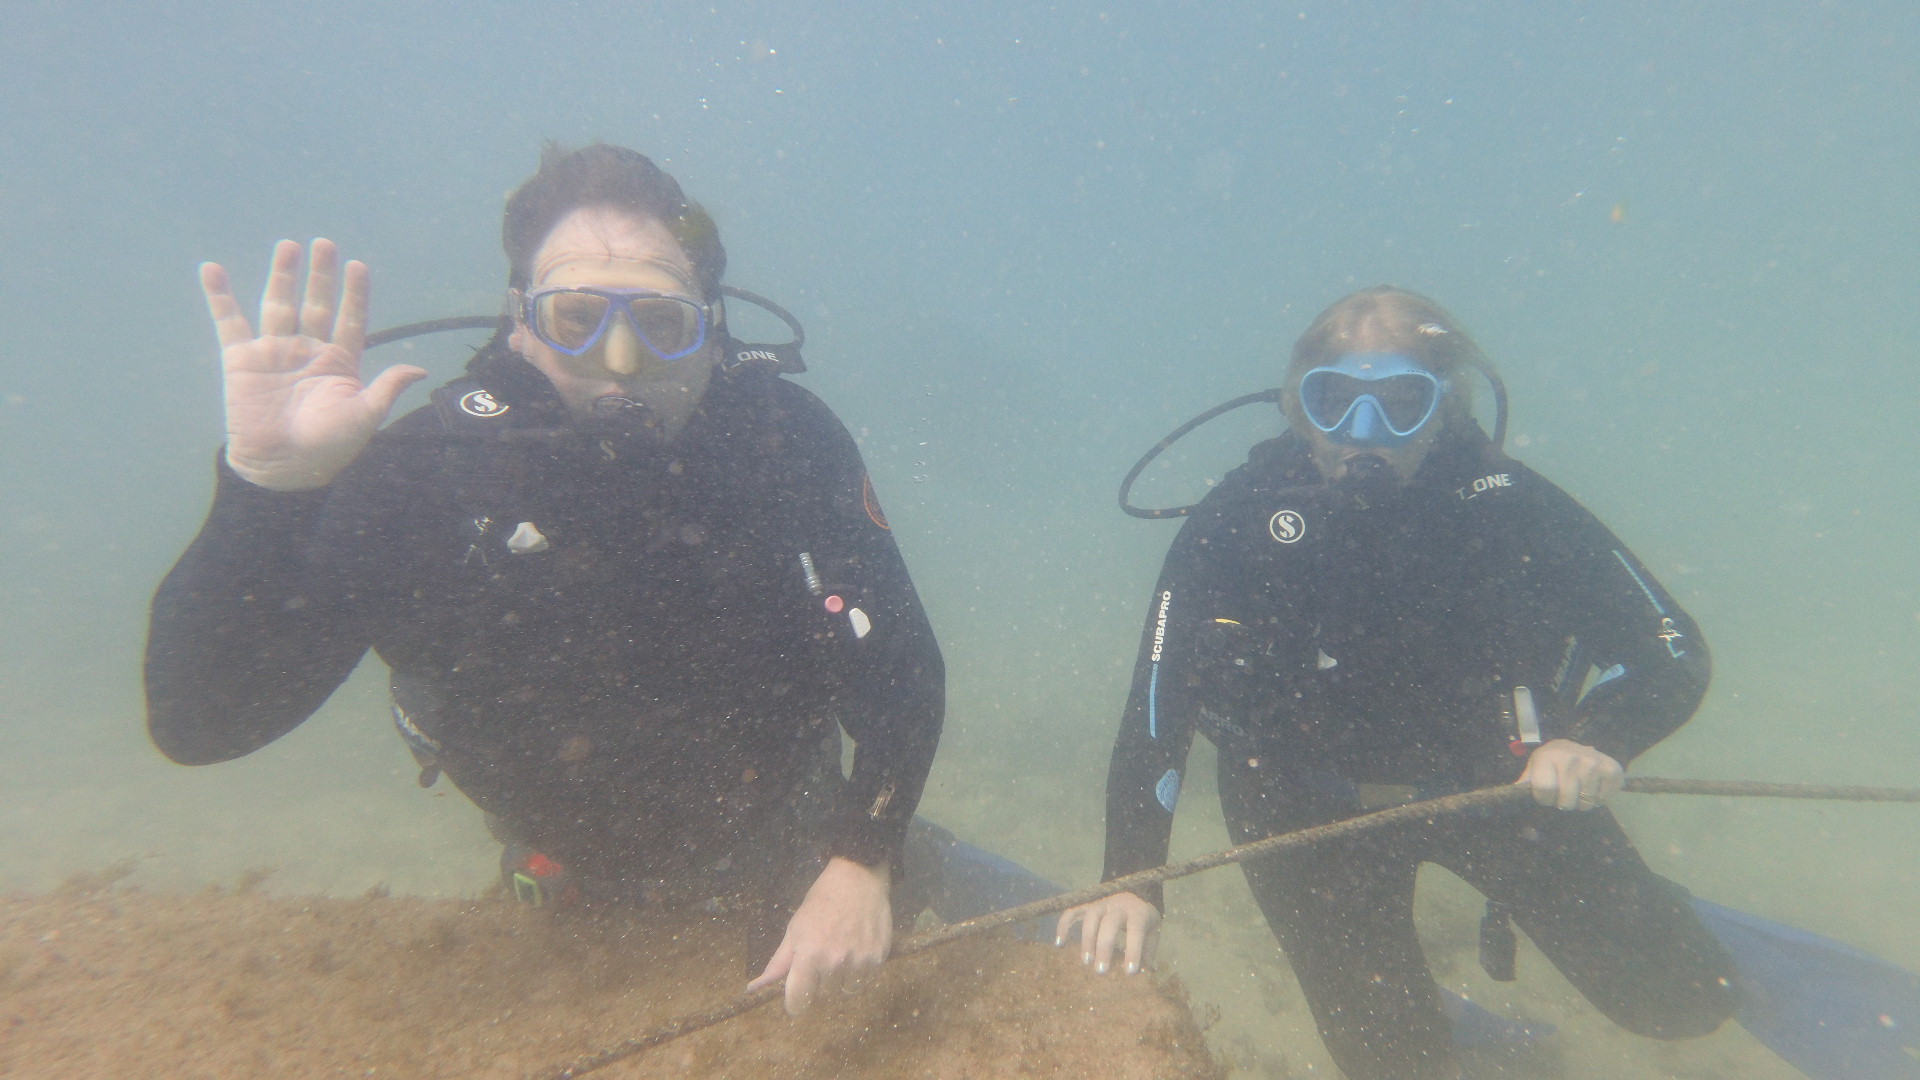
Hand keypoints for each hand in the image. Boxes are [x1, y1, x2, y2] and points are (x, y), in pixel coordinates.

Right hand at [204, 238, 426, 490]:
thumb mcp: (364, 417)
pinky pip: (228, 321)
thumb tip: (418, 370)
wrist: (282, 467)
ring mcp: (274, 351)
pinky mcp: (241, 359)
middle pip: (316, 304)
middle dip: (321, 275)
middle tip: (324, 244)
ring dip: (282, 276)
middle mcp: (308, 351)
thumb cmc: (328, 448)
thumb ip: (386, 389)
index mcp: (339, 363)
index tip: (358, 266)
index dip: (355, 294)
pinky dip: (218, 295)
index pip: (350, 320)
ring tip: (288, 247)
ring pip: (279, 305)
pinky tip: (211, 269)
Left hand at [747, 856, 891, 1015]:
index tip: (795, 998)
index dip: (794, 1003)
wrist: (858, 878)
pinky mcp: (878, 958)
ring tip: (838, 953)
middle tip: (819, 960)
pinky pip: (863, 980)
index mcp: (809, 956)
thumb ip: (778, 963)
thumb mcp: (794, 929)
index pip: (799, 1001)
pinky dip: (857, 971)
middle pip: (822, 997)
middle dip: (817, 984)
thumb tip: (754, 988)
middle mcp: (834, 963)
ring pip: (843, 992)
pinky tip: (854, 948)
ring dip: (838, 981)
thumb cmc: (821, 902)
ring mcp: (859, 962)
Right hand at [1055, 891, 1159, 975]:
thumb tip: (1145, 973)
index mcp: (1138, 912)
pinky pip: (1073, 911)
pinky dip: (1064, 925)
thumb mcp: (1153, 932)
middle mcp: (1118, 906)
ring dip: (1087, 939)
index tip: (1129, 972)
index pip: (1136, 930)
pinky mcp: (1087, 905)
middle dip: (1104, 946)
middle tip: (1101, 970)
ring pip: (1091, 916)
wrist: (1134, 893)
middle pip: (1109, 922)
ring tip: (1086, 962)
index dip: (1133, 950)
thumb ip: (1148, 952)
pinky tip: (1060, 943)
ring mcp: (1101, 904)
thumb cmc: (1143, 919)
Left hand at [1517, 738, 1623, 810]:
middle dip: (1564, 803)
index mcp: (1547, 756)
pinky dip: (1599, 799)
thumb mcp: (1534, 768)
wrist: (1576, 747)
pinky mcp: (1612, 768)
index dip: (1544, 799)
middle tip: (1564, 792)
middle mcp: (1571, 757)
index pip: (1544, 790)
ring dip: (1582, 802)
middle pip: (1567, 801)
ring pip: (1587, 803)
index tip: (1546, 795)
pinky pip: (1604, 799)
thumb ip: (1527, 782)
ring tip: (1578, 789)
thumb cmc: (1550, 762)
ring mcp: (1593, 762)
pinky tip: (1593, 787)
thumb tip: (1516, 794)